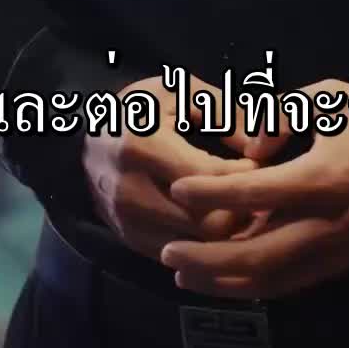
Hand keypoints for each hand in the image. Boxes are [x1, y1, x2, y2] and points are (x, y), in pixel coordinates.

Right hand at [81, 73, 259, 263]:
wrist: (84, 135)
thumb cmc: (139, 107)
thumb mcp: (181, 91)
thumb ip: (225, 112)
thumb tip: (263, 145)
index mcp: (142, 148)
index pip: (209, 178)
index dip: (245, 176)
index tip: (261, 165)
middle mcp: (131, 192)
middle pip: (206, 223)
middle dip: (241, 211)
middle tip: (259, 195)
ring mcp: (127, 222)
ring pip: (196, 247)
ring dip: (225, 234)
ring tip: (242, 210)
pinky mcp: (129, 240)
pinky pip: (178, 256)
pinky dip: (203, 246)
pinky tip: (217, 224)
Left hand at [161, 82, 348, 298]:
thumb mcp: (333, 100)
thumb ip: (285, 113)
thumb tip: (251, 146)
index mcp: (329, 178)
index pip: (260, 190)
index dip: (215, 191)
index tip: (179, 188)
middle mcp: (332, 224)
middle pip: (259, 253)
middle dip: (208, 258)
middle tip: (169, 253)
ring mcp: (337, 252)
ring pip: (270, 280)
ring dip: (221, 281)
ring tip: (182, 272)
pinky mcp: (338, 267)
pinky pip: (287, 286)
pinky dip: (248, 286)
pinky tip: (218, 278)